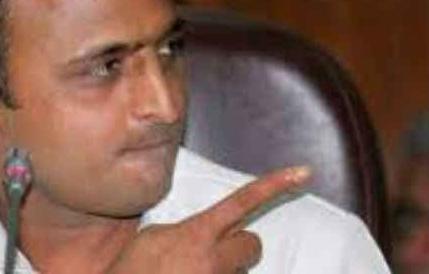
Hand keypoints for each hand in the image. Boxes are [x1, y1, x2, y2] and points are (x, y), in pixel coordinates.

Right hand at [105, 166, 310, 272]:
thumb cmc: (132, 269)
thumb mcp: (152, 236)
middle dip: (239, 244)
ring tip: (189, 271)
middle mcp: (214, 260)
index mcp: (197, 234)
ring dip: (220, 269)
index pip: (243, 201)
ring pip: (237, 270)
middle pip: (253, 244)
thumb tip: (199, 233)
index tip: (303, 172)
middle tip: (215, 250)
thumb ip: (183, 229)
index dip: (274, 185)